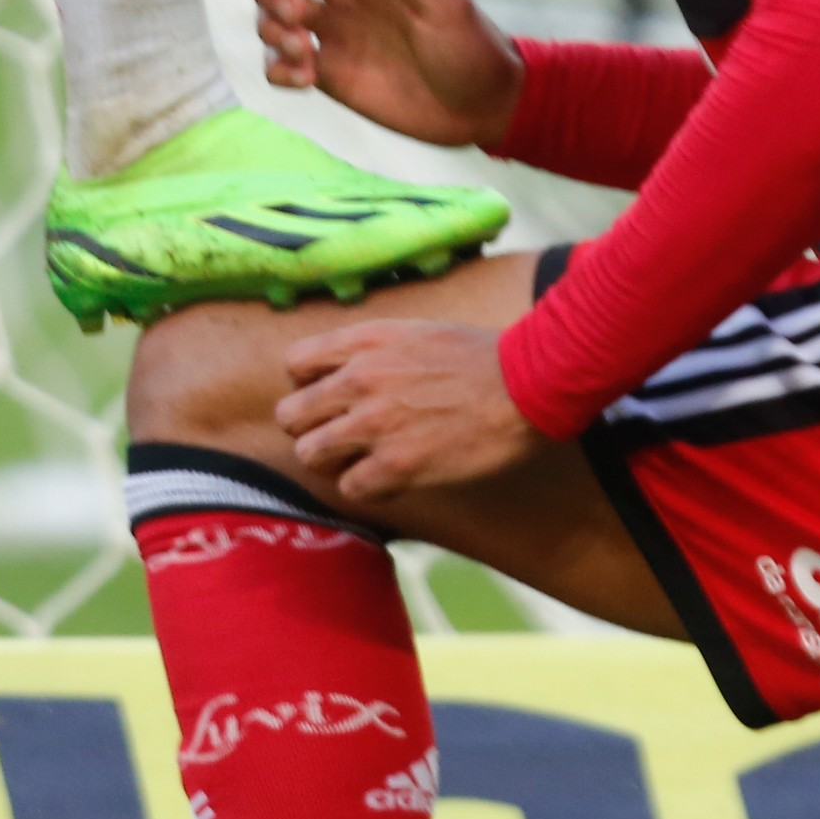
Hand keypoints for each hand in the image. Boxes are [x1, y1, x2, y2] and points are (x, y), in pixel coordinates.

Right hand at [258, 0, 523, 146]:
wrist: (482, 108)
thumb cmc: (473, 49)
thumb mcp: (445, 7)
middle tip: (295, 17)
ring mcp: (334, 35)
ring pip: (272, 16)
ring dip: (270, 30)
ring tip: (305, 55)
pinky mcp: (329, 75)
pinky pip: (280, 64)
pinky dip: (278, 69)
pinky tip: (306, 80)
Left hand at [278, 320, 541, 502]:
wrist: (528, 383)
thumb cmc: (484, 356)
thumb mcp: (419, 331)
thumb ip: (377, 349)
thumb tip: (352, 369)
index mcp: (365, 341)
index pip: (296, 364)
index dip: (307, 385)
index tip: (330, 398)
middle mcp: (359, 379)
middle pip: (291, 414)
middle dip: (310, 428)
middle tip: (339, 437)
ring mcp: (374, 423)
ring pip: (309, 454)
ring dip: (332, 462)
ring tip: (359, 461)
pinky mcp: (396, 465)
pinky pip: (349, 487)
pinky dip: (366, 487)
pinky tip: (390, 478)